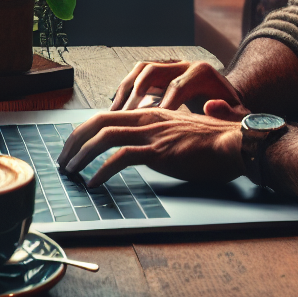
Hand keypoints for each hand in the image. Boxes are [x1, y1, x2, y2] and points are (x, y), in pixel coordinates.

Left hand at [56, 108, 243, 186]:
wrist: (235, 143)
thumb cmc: (214, 142)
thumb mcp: (181, 132)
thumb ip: (164, 133)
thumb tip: (151, 142)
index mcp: (151, 114)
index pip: (108, 116)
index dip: (86, 130)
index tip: (73, 146)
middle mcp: (148, 119)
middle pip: (99, 122)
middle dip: (75, 140)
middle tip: (62, 159)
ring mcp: (153, 134)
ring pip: (105, 137)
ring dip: (82, 154)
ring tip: (71, 170)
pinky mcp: (159, 152)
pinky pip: (122, 158)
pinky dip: (102, 170)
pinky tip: (94, 182)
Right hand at [110, 59, 247, 114]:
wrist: (228, 98)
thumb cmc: (231, 111)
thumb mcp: (237, 114)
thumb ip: (228, 113)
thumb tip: (210, 107)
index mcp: (202, 73)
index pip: (177, 85)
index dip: (163, 105)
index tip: (152, 125)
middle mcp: (184, 64)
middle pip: (153, 71)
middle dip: (136, 95)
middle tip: (124, 118)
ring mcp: (171, 65)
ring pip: (141, 69)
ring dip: (125, 90)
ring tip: (114, 113)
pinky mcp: (161, 71)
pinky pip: (138, 75)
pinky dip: (126, 90)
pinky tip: (117, 109)